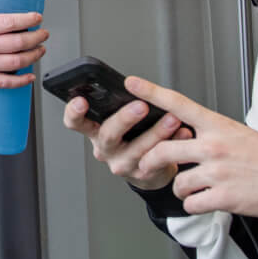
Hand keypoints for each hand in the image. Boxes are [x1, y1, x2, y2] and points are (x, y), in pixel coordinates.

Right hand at [0, 7, 47, 88]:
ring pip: (17, 62)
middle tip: (43, 34)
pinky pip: (6, 82)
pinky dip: (21, 80)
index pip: (10, 22)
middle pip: (19, 42)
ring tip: (40, 50)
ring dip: (33, 56)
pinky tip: (29, 76)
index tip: (37, 17)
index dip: (28, 19)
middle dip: (36, 37)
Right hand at [62, 91, 189, 190]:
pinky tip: (183, 133)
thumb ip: (118, 105)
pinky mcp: (143, 174)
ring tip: (172, 119)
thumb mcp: (119, 121)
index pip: (75, 123)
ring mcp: (122, 164)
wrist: (150, 169)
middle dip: (124, 119)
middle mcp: (105, 149)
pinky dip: (173, 143)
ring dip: (156, 132)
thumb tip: (132, 84)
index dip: (74, 112)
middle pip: (107, 135)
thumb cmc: (133, 136)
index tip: (81, 100)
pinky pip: (158, 158)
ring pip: (137, 149)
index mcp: (95, 131)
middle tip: (140, 106)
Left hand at [131, 76, 257, 216]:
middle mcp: (213, 146)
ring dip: (180, 188)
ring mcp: (217, 172)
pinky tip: (205, 201)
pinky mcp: (222, 197)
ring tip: (193, 187)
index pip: (178, 104)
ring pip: (177, 182)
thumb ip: (209, 133)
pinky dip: (194, 205)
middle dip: (149, 161)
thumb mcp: (237, 132)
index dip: (152, 92)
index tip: (132, 83)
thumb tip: (183, 136)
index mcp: (217, 126)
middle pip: (163, 150)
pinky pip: (190, 203)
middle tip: (146, 165)